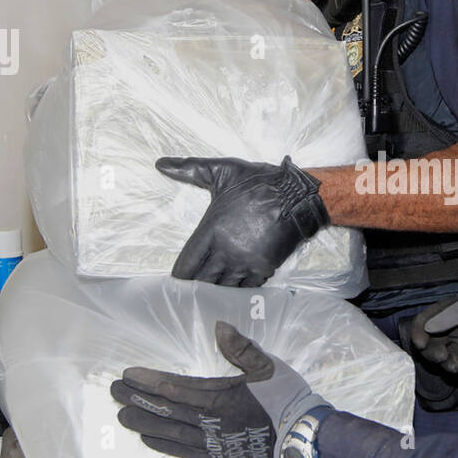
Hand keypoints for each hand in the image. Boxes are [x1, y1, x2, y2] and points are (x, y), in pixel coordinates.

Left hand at [111, 321, 330, 457]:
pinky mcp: (219, 455)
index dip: (149, 381)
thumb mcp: (268, 366)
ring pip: (170, 431)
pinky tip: (149, 440)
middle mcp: (211, 420)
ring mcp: (213, 441)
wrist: (303, 436)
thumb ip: (242, 348)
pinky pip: (185, 451)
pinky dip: (164, 445)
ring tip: (122, 415)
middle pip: (166, 409)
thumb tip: (219, 326)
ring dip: (144, 422)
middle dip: (138, 399)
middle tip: (113, 392)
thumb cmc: (287, 397)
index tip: (127, 375)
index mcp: (220, 396)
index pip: (175, 387)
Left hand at [157, 155, 329, 285]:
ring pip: (223, 288)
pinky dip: (237, 290)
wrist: (296, 196)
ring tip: (209, 293)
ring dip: (215, 289)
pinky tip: (232, 289)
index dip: (180, 275)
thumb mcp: (222, 171)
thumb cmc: (258, 182)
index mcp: (212, 230)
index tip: (178, 279)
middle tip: (191, 289)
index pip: (187, 264)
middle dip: (196, 285)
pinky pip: (244, 288)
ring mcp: (246, 262)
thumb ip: (189, 169)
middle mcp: (226, 251)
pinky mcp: (263, 268)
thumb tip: (160, 164)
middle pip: (203, 280)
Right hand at [409, 292, 457, 377]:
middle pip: (431, 343)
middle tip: (441, 357)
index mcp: (445, 311)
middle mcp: (448, 329)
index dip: (418, 331)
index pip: (424, 320)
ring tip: (456, 366)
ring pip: (446, 357)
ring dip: (448, 364)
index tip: (420, 343)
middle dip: (433, 353)